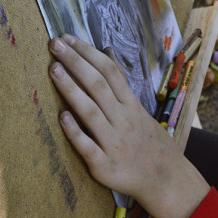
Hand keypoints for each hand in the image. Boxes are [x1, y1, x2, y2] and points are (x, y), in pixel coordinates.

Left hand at [49, 34, 208, 217]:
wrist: (164, 178)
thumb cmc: (147, 141)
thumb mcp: (138, 108)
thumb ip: (120, 82)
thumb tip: (107, 52)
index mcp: (130, 105)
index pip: (110, 72)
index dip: (89, 53)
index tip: (68, 38)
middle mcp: (122, 119)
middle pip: (98, 85)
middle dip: (76, 63)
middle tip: (55, 44)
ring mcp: (113, 142)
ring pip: (92, 112)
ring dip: (72, 89)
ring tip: (54, 69)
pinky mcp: (105, 166)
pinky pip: (89, 147)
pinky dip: (76, 132)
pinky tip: (62, 117)